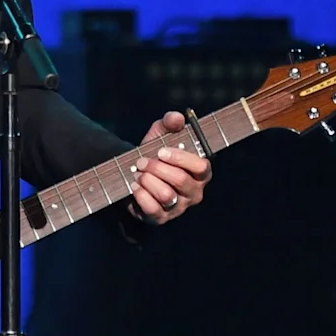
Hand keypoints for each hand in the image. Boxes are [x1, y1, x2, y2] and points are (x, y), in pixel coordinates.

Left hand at [127, 110, 212, 224]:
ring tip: (138, 173)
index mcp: (200, 173)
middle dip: (157, 168)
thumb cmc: (154, 153)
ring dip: (148, 181)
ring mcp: (178, 208)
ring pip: (166, 195)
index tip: (161, 151)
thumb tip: (177, 117)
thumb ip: (170, 123)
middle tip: (142, 161)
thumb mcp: (161, 134)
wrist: (133, 172)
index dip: (181, 159)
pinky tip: (134, 186)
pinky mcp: (160, 218)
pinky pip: (152, 209)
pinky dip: (140, 195)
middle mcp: (194, 192)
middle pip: (181, 181)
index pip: (202, 167)